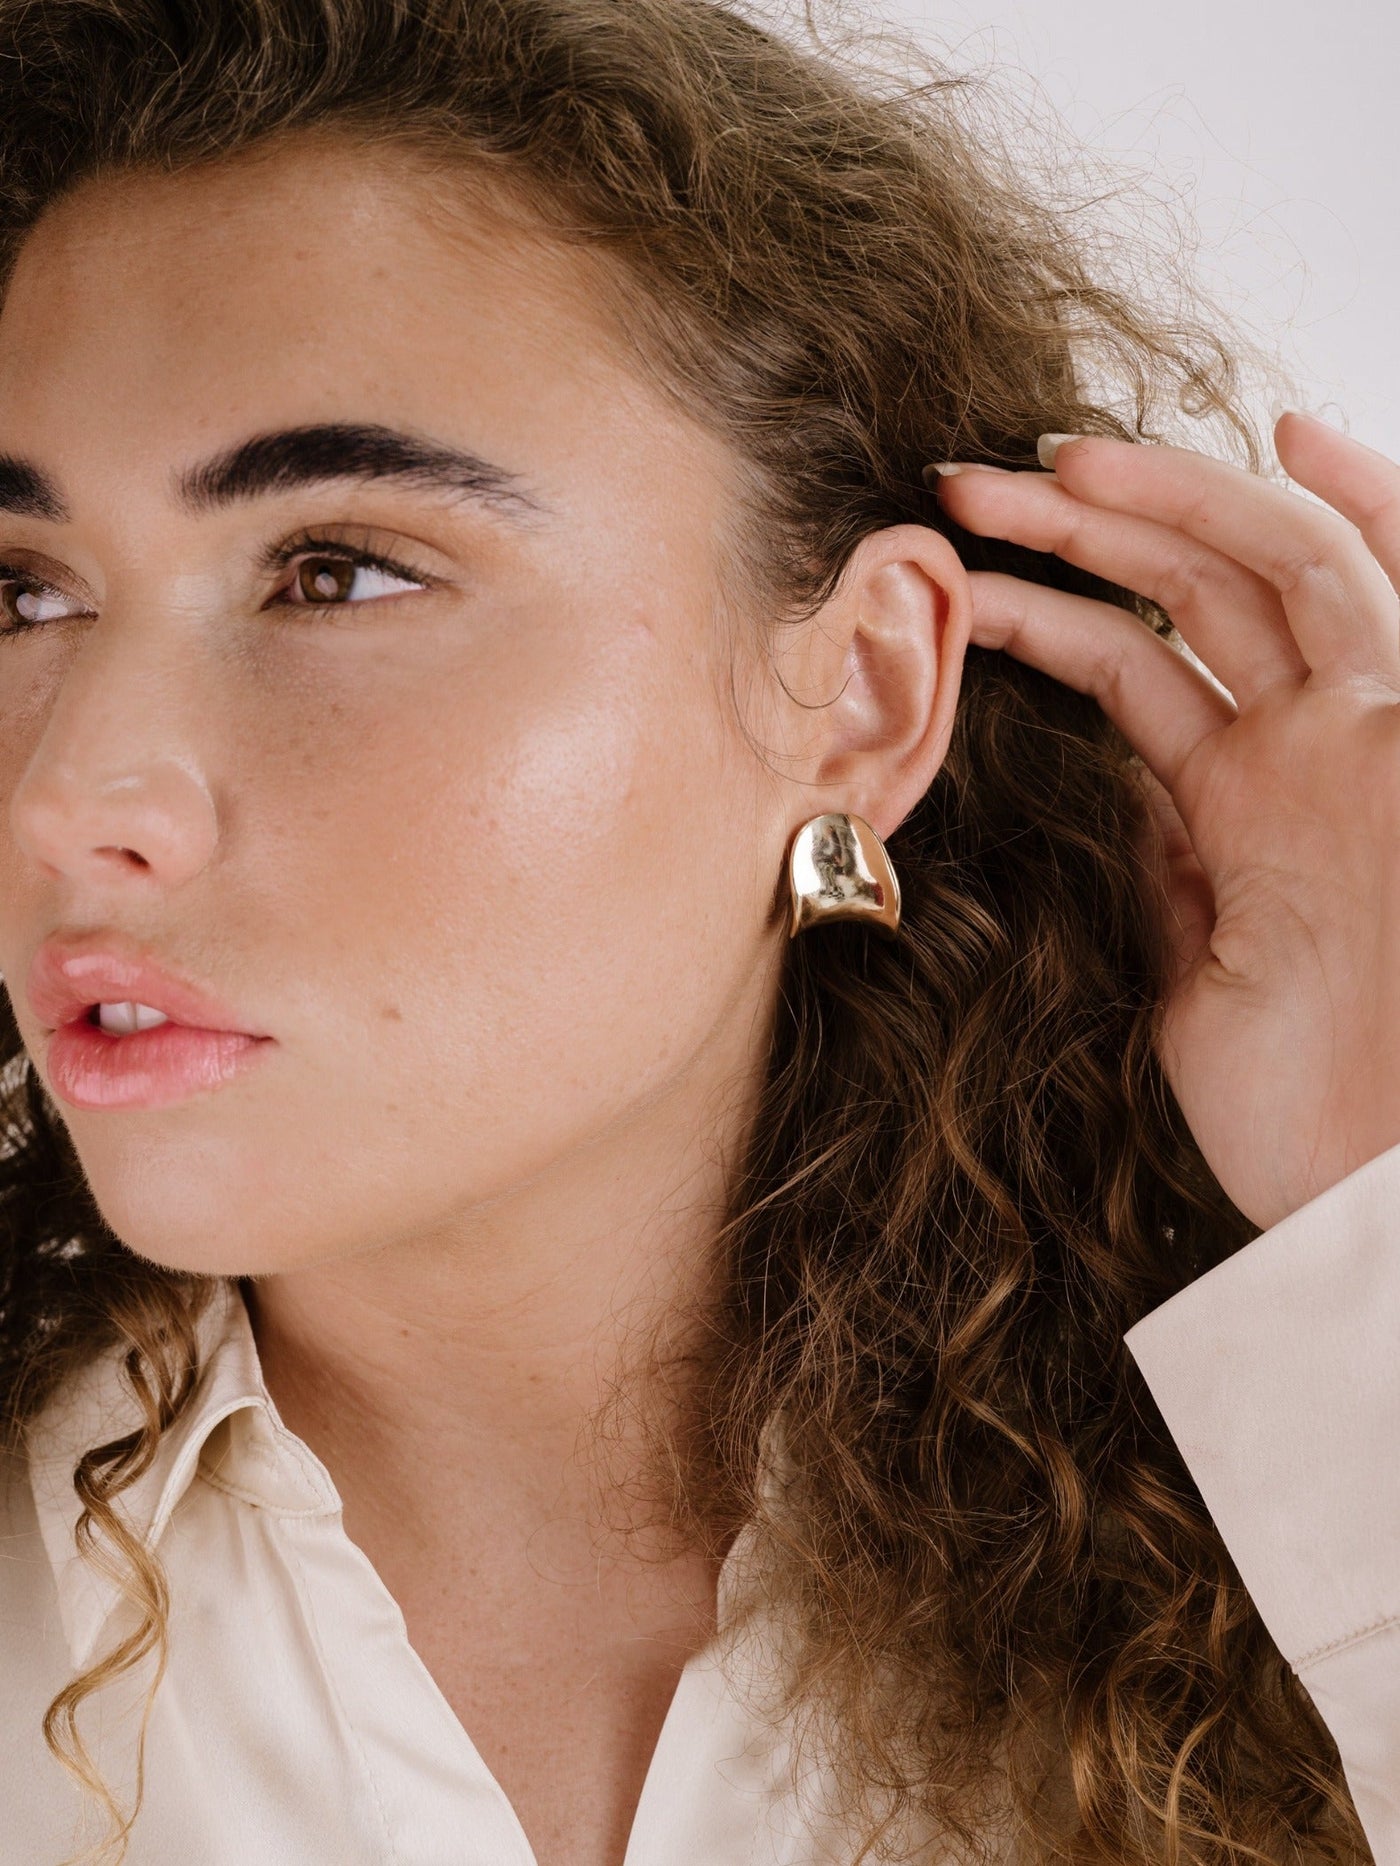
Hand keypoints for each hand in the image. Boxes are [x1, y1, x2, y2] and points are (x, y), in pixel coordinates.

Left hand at [933, 412, 1399, 1229]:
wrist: (1380, 1193)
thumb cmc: (1295, 1117)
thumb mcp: (1191, 977)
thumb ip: (1171, 870)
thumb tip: (1127, 788)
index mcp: (1252, 804)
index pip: (1169, 655)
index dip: (1097, 583)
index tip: (1016, 536)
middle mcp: (1314, 753)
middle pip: (1197, 591)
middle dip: (1090, 523)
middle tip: (974, 480)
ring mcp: (1357, 741)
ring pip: (1262, 568)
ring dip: (1158, 498)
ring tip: (1045, 457)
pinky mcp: (1383, 751)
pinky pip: (1373, 590)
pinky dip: (1356, 505)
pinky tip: (1288, 432)